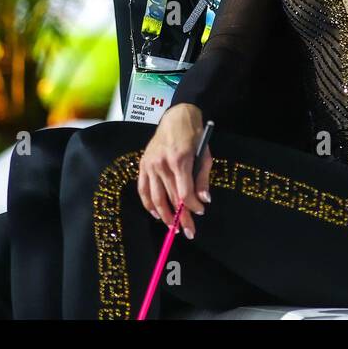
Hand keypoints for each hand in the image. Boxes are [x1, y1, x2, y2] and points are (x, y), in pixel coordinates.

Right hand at [138, 103, 211, 239]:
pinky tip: (156, 214)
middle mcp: (162, 164)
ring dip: (165, 216)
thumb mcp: (204, 154)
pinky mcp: (143, 165)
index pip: (184, 191)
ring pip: (155, 198)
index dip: (192, 206)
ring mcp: (150, 165)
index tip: (200, 213)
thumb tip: (204, 200)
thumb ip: (202, 178)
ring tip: (173, 227)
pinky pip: (143, 190)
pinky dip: (149, 204)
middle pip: (171, 197)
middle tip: (188, 231)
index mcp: (179, 160)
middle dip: (181, 217)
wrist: (176, 117)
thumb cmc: (193, 135)